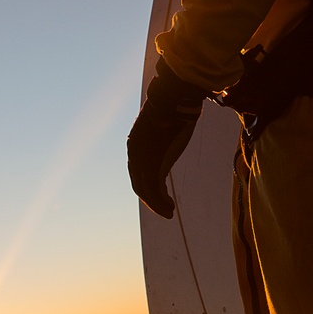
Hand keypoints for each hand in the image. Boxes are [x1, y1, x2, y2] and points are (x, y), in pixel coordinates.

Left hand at [128, 59, 205, 218]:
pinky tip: (171, 209)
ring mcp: (142, 160)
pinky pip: (155, 191)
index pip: (137, 170)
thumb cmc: (173, 105)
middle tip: (163, 209)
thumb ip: (167, 128)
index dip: (146, 183)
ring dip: (157, 205)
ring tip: (169, 213)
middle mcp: (134, 153)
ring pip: (146, 191)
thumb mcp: (166, 119)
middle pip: (139, 183)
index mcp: (135, 142)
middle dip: (150, 198)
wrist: (172, 100)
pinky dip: (161, 203)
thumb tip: (178, 119)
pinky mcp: (153, 165)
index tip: (157, 191)